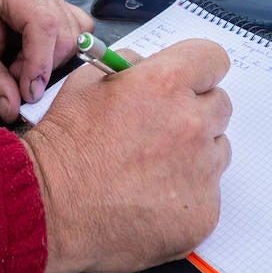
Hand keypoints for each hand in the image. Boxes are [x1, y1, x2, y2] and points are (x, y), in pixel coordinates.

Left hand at [0, 0, 90, 122]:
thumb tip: (13, 110)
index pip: (44, 24)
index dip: (40, 63)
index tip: (28, 93)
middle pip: (64, 34)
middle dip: (43, 67)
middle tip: (13, 75)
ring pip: (75, 36)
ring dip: (51, 62)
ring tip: (19, 65)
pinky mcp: (58, 8)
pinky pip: (77, 31)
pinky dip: (62, 53)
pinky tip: (37, 57)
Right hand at [22, 38, 231, 272]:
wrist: (51, 206)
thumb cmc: (65, 143)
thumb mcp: (88, 81)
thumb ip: (131, 66)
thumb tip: (152, 67)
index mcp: (166, 84)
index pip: (213, 59)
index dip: (198, 69)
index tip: (187, 82)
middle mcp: (192, 123)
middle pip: (220, 105)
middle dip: (195, 111)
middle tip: (161, 129)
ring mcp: (202, 172)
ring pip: (217, 150)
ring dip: (194, 154)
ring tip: (152, 169)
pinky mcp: (204, 213)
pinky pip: (208, 194)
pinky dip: (186, 195)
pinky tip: (151, 198)